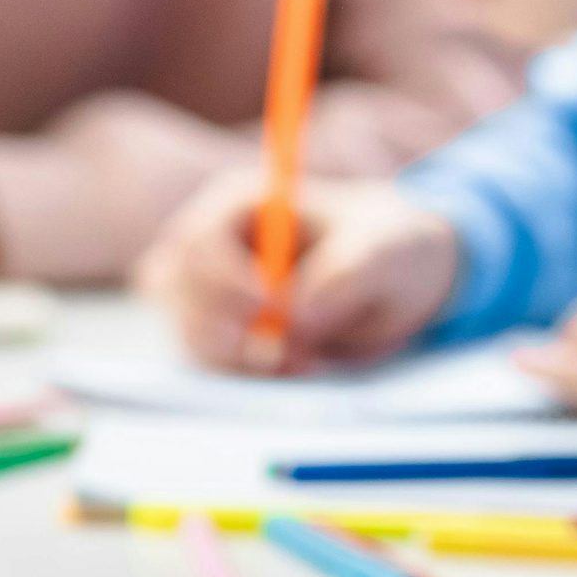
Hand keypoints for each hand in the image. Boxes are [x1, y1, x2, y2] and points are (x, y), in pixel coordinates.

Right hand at [133, 171, 457, 372]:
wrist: (402, 278)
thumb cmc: (391, 245)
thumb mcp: (387, 250)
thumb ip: (345, 274)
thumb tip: (296, 317)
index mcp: (242, 202)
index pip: (197, 241)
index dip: (223, 280)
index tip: (270, 309)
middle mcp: (213, 243)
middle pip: (174, 289)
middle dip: (222, 328)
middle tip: (284, 353)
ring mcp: (210, 290)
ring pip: (186, 329)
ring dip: (235, 358)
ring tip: (303, 361)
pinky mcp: (223, 331)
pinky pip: (206, 360)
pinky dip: (243, 374)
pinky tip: (294, 368)